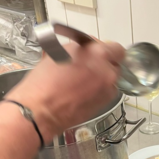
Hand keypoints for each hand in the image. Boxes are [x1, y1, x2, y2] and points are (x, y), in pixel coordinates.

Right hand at [7, 40, 124, 142]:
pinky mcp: (105, 104)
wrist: (42, 109)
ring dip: (102, 78)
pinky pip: (106, 92)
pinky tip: (83, 93)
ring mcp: (108, 89)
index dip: (106, 49)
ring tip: (83, 82)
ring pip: (111, 79)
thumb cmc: (45, 81)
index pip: (116, 48)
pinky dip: (98, 91)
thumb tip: (89, 49)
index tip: (97, 52)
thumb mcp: (61, 52)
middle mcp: (108, 71)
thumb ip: (82, 48)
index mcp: (98, 54)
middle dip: (104, 64)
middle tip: (88, 67)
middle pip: (115, 64)